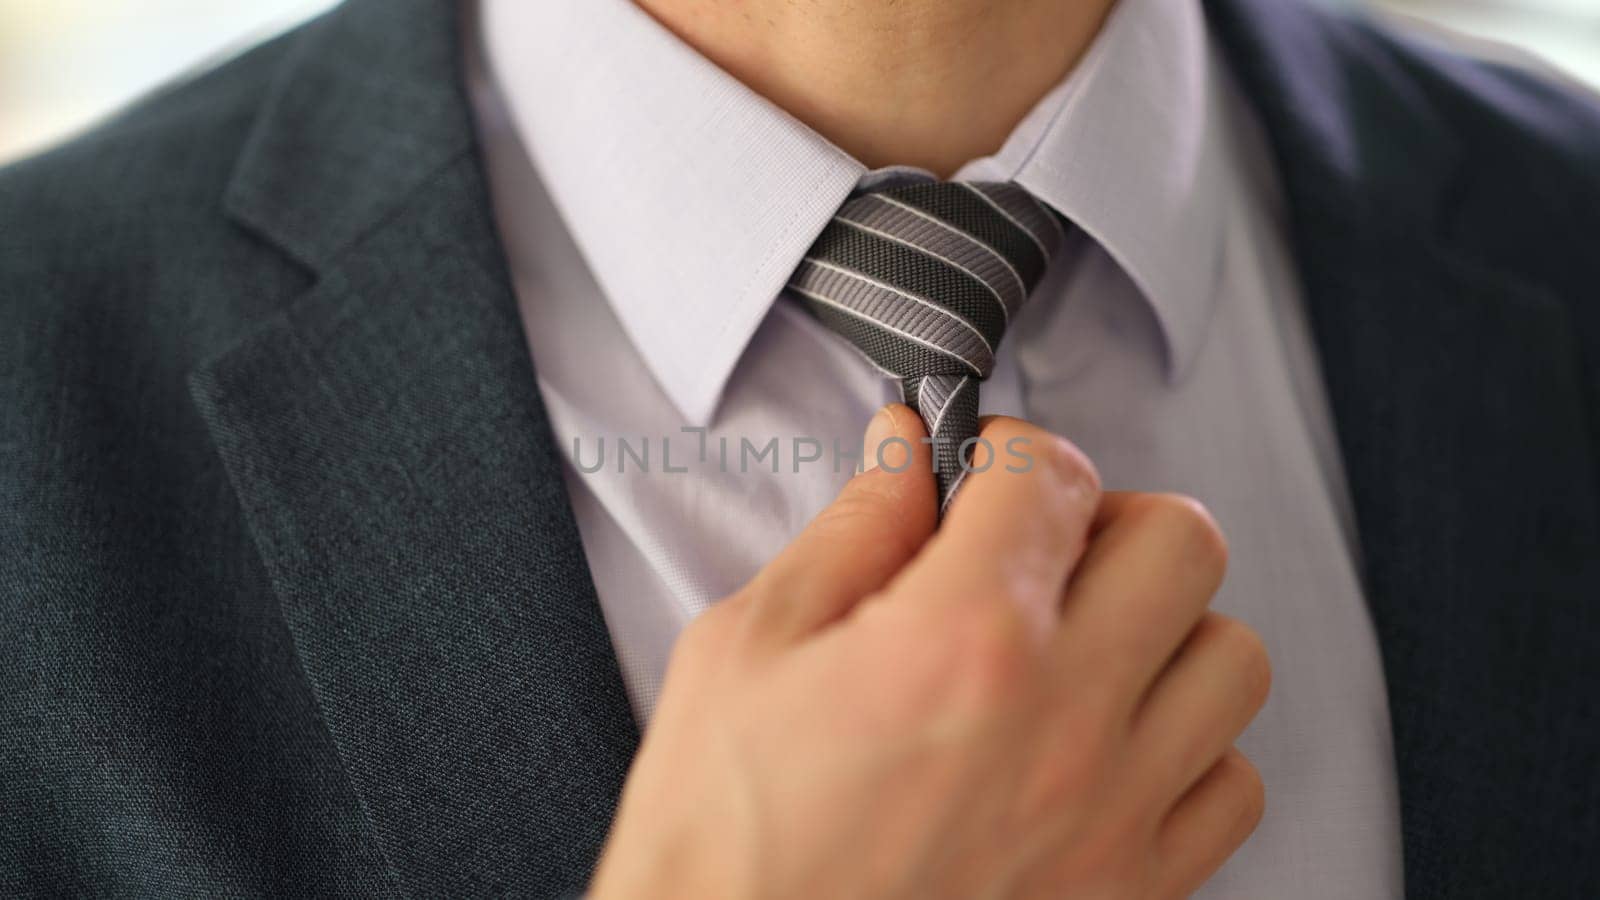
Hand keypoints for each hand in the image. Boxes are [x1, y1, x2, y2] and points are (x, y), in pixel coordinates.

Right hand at [589, 405, 1269, 899]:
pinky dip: (1187, 748)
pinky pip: (1231, 785)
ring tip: (1085, 645)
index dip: (1007, 451)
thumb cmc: (722, 842)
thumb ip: (849, 534)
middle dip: (1106, 518)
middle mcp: (1061, 722)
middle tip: (1041, 546)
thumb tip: (904, 454)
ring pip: (1231, 658)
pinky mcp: (1130, 892)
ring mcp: (1111, 815)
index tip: (980, 474)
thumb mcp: (745, 650)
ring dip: (1162, 627)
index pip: (1051, 474)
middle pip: (1178, 542)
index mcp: (959, 640)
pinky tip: (1108, 746)